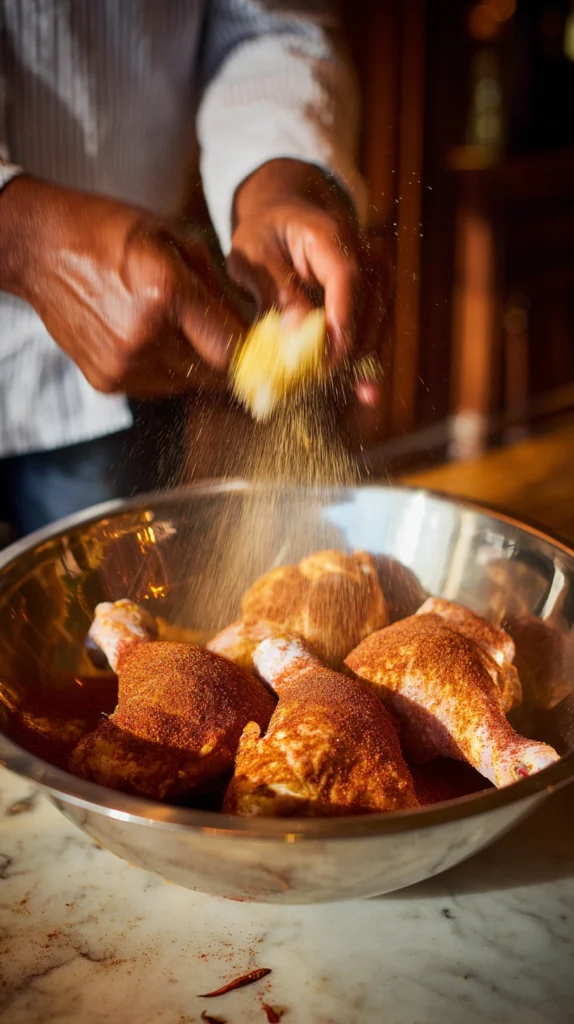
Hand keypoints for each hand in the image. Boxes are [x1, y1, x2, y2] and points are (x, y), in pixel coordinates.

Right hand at [0, 177, 243, 396]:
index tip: (257, 347)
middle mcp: (145, 337)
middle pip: (211, 374)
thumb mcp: (172, 238)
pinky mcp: (106, 380)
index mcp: (166, 294)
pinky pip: (155, 386)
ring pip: (185, 384)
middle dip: (223, 359)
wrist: (40, 248)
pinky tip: (149, 339)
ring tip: (177, 331)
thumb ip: (216, 285)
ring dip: (193, 365)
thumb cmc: (109, 233)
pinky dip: (164, 370)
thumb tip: (249, 324)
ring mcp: (123, 364)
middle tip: (222, 340)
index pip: (229, 348)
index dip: (249, 351)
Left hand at [227, 159, 386, 404]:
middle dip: (347, 348)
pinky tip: (364, 391)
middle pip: (370, 304)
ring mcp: (376, 268)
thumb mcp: (253, 258)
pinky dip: (368, 357)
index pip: (347, 279)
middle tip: (318, 379)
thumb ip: (275, 293)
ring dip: (360, 357)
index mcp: (328, 233)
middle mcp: (362, 248)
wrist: (282, 212)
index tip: (327, 362)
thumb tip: (296, 336)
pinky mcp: (377, 289)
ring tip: (336, 387)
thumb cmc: (262, 234)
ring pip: (380, 320)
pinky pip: (379, 326)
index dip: (341, 324)